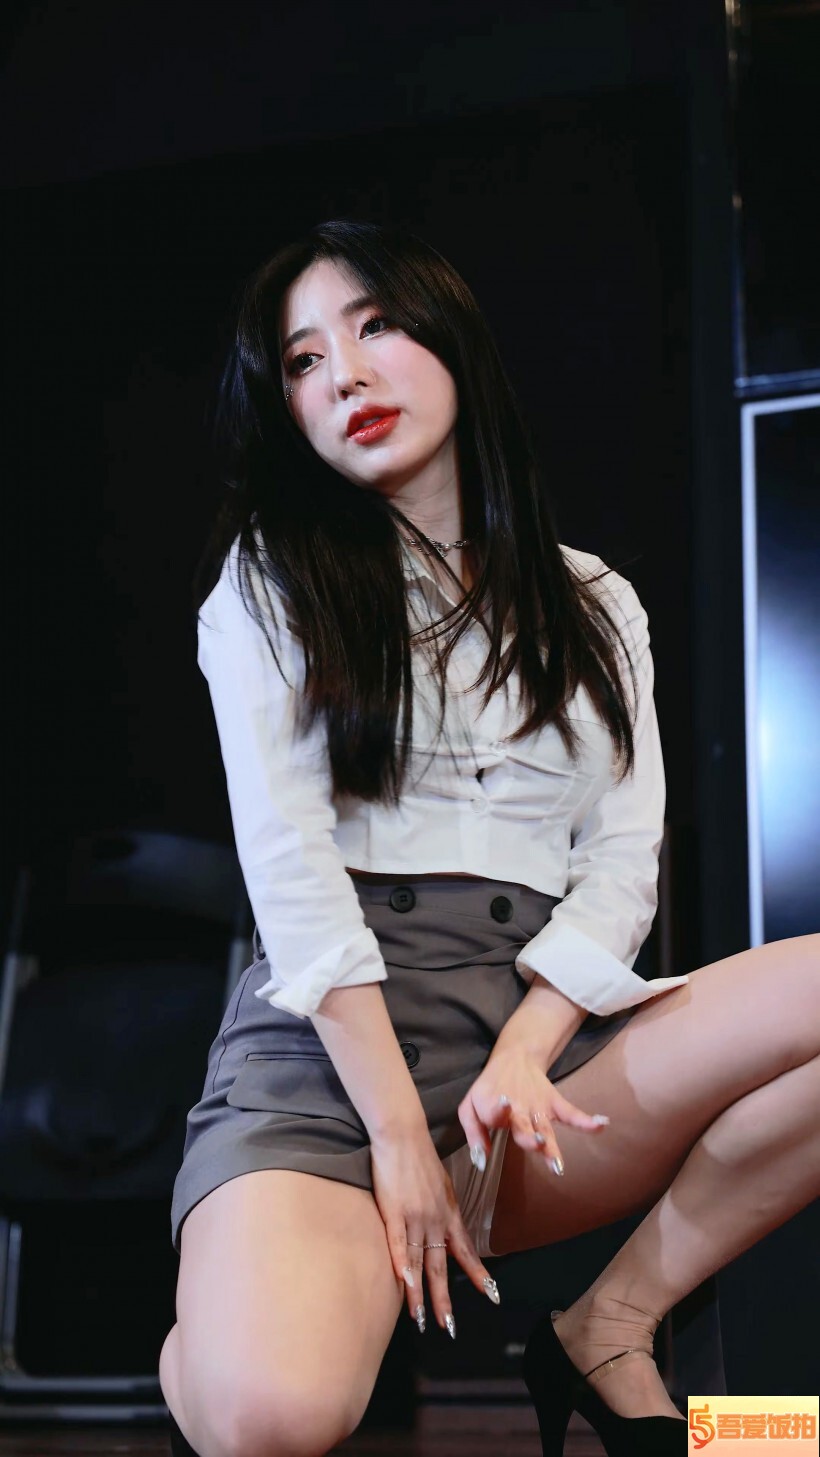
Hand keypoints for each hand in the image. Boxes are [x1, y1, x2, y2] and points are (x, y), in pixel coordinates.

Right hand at [369, 1125, 500, 1335]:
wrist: (403, 1136)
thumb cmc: (419, 1159)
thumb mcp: (441, 1186)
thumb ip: (443, 1210)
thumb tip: (445, 1229)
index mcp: (448, 1213)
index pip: (465, 1251)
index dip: (476, 1274)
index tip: (491, 1295)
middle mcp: (435, 1220)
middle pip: (440, 1266)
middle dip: (444, 1299)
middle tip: (449, 1327)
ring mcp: (415, 1216)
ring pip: (419, 1262)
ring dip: (419, 1293)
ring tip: (420, 1320)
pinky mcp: (394, 1210)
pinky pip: (398, 1242)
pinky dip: (401, 1263)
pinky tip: (403, 1282)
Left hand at [458, 1046, 610, 1174]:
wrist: (514, 1058)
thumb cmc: (489, 1089)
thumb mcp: (469, 1106)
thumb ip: (473, 1133)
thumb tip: (481, 1162)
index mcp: (494, 1108)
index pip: (494, 1114)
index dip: (499, 1111)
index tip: (506, 1107)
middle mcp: (518, 1110)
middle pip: (523, 1127)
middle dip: (530, 1137)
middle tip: (538, 1143)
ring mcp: (537, 1107)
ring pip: (546, 1128)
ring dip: (551, 1144)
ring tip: (558, 1164)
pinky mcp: (553, 1103)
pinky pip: (570, 1113)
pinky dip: (586, 1121)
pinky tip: (601, 1124)